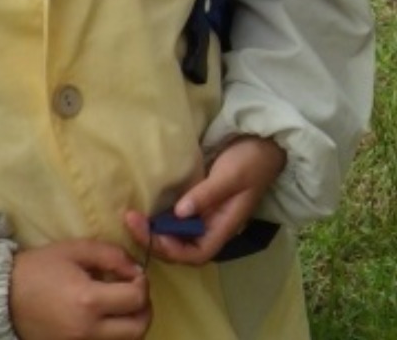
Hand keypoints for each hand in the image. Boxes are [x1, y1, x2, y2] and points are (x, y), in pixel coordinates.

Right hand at [8, 239, 151, 339]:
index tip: (132, 275)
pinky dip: (113, 335)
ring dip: (130, 324)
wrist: (2, 296)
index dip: (142, 283)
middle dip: (143, 309)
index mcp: (88, 301)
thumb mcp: (76, 250)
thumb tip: (136, 269)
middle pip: (138, 329)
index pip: (137, 299)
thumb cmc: (39, 268)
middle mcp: (87, 330)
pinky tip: (104, 319)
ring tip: (119, 306)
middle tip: (133, 293)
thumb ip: (112, 256)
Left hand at [123, 135, 285, 264]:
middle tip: (131, 221)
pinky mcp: (199, 201)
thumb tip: (179, 214)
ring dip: (154, 230)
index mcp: (225, 226)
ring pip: (176, 235)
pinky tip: (146, 208)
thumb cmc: (252, 160)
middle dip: (154, 241)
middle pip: (181, 249)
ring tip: (132, 218)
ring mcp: (206, 215)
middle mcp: (213, 226)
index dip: (171, 250)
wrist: (265, 142)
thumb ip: (206, 194)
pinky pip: (177, 218)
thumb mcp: (231, 176)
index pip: (196, 254)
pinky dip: (160, 217)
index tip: (150, 232)